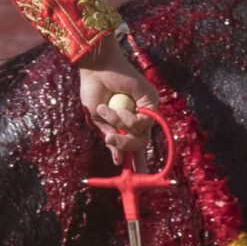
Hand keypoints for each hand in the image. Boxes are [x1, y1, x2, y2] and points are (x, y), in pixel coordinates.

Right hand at [76, 43, 157, 164]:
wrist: (95, 69)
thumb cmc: (94, 90)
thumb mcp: (99, 121)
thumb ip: (110, 139)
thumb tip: (118, 161)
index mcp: (125, 123)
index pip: (136, 146)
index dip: (138, 162)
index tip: (139, 176)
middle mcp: (139, 118)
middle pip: (140, 144)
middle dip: (123, 146)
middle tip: (109, 139)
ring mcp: (147, 110)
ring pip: (141, 135)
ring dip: (120, 127)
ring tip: (105, 111)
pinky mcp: (152, 101)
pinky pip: (144, 123)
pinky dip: (129, 120)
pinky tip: (121, 109)